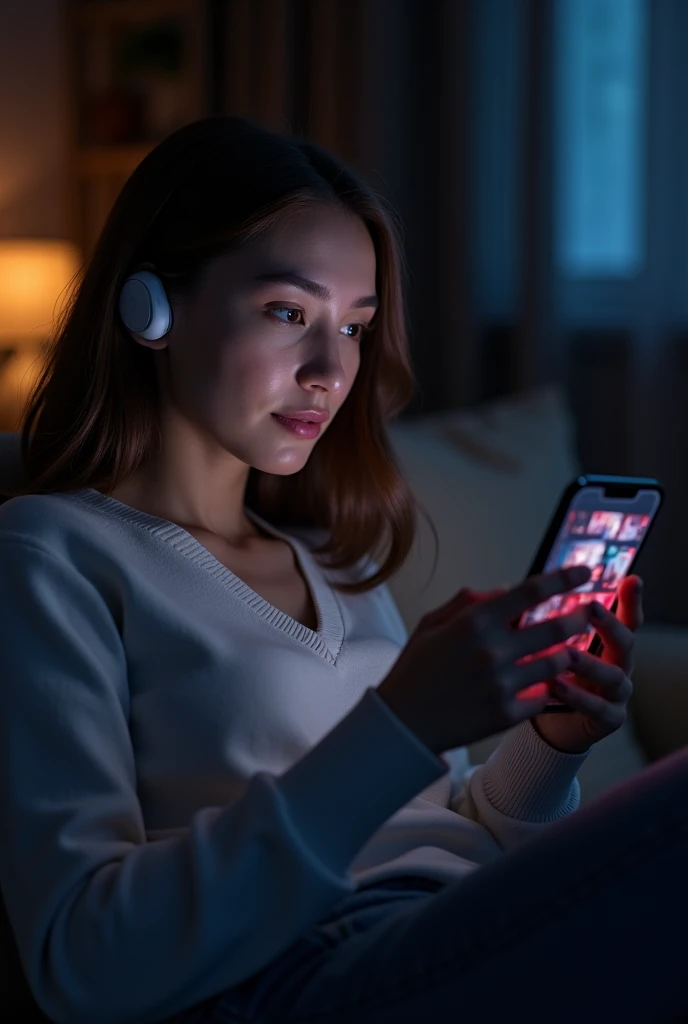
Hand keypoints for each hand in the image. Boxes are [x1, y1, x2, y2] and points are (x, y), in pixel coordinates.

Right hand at [376, 565, 593, 755]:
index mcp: (474, 622)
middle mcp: (492, 650)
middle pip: (556, 628)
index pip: (531, 592)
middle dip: (578, 618)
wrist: (403, 723)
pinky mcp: (507, 714)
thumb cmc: (416, 669)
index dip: (563, 578)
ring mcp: (502, 684)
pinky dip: (546, 689)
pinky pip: (544, 697)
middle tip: (585, 615)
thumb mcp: (431, 624)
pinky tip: (540, 686)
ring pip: (557, 663)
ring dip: (566, 654)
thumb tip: (506, 589)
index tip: (585, 571)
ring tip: (565, 651)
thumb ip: (469, 602)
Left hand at [532, 575, 642, 754]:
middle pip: (625, 641)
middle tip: (590, 607)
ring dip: (590, 663)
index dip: (631, 599)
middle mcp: (618, 663)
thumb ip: (537, 619)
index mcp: (607, 641)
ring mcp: (617, 692)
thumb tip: (509, 588)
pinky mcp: (610, 718)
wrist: (548, 719)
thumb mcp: (542, 643)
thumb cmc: (546, 672)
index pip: (625, 616)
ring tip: (567, 654)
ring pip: (614, 675)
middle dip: (609, 623)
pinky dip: (579, 697)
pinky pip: (600, 708)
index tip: (631, 579)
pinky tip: (556, 686)